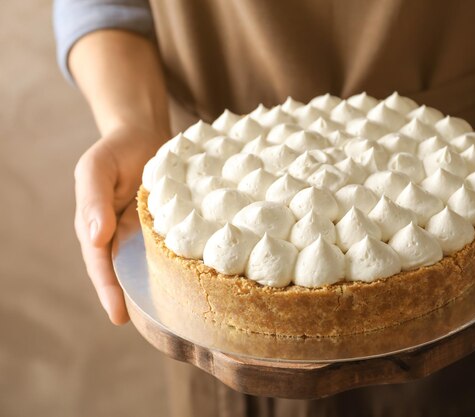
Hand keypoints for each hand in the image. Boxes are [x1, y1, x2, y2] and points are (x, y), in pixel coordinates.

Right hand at [74, 126, 166, 323]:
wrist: (143, 133)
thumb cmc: (115, 150)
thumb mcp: (95, 168)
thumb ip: (92, 201)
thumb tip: (96, 238)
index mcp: (97, 228)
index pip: (101, 265)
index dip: (109, 291)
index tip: (119, 317)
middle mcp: (122, 236)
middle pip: (127, 274)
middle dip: (138, 298)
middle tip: (155, 324)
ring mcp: (147, 232)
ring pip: (153, 265)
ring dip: (163, 286)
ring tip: (180, 312)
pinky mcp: (171, 224)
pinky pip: (175, 247)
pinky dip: (183, 262)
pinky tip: (201, 276)